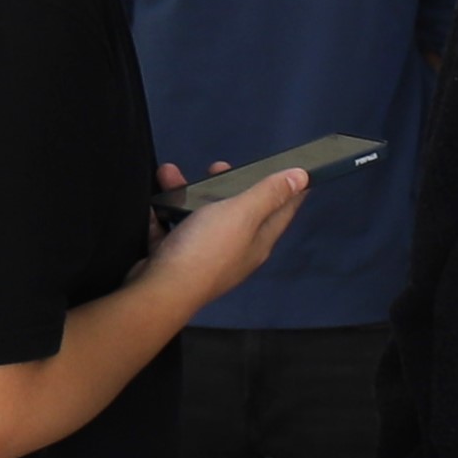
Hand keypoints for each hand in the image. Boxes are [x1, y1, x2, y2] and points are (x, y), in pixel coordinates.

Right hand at [140, 161, 313, 313]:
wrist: (160, 290)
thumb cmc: (206, 248)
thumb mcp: (243, 213)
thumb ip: (269, 194)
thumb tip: (303, 178)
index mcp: (258, 241)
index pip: (282, 211)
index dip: (290, 190)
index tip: (294, 172)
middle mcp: (236, 252)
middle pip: (238, 212)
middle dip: (229, 186)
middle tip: (217, 167)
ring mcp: (204, 258)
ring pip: (200, 219)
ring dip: (188, 196)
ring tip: (170, 174)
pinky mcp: (175, 262)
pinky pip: (172, 232)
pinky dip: (164, 216)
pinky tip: (154, 203)